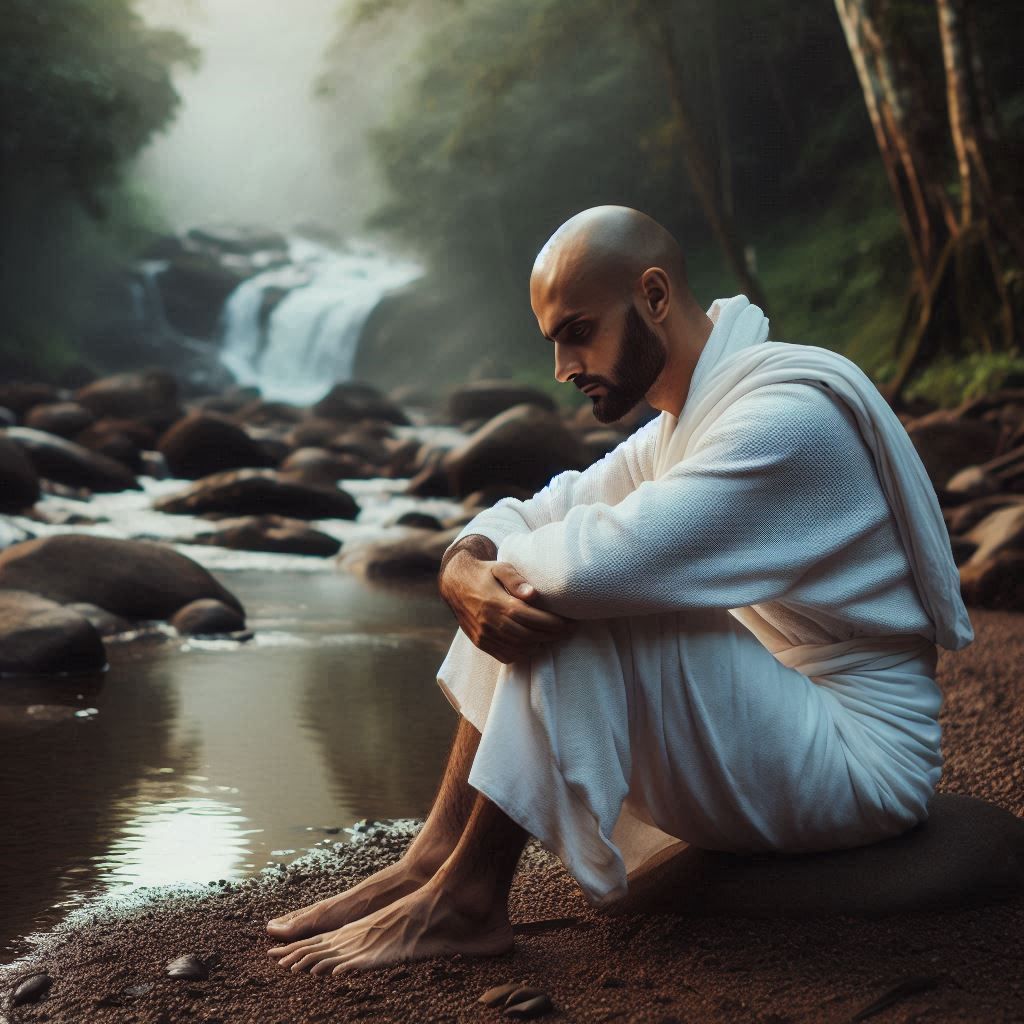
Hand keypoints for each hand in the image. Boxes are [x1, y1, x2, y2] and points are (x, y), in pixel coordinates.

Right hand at [439, 550, 574, 663]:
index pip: (531, 619)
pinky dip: (523, 653)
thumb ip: (516, 579)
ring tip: (553, 636)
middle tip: (567, 631)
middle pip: (528, 636)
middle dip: (552, 635)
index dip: (553, 624)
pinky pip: (506, 655)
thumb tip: (533, 594)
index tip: (570, 623)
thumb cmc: (484, 573)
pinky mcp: (480, 643)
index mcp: (496, 603)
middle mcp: (490, 622)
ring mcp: (484, 635)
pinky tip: (533, 644)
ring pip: (519, 649)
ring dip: (539, 645)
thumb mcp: (500, 567)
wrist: (455, 583)